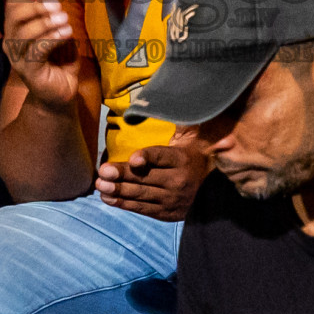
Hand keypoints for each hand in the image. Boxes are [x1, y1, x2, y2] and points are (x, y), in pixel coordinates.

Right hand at [4, 0, 83, 108]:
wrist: (61, 92)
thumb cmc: (59, 60)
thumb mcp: (58, 31)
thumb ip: (51, 12)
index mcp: (16, 29)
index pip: (12, 5)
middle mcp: (11, 41)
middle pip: (14, 15)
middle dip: (38, 8)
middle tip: (59, 9)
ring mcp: (17, 57)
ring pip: (25, 31)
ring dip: (48, 23)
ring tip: (66, 22)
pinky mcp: (28, 70)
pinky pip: (37, 49)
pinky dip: (52, 38)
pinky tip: (66, 33)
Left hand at [94, 132, 210, 220]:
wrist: (213, 185)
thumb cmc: (191, 154)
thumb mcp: (189, 135)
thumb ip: (177, 122)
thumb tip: (162, 99)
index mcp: (183, 158)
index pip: (162, 156)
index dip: (147, 157)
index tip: (133, 158)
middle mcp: (179, 180)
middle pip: (145, 177)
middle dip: (122, 174)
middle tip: (102, 172)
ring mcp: (173, 199)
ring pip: (141, 194)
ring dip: (118, 190)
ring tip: (100, 185)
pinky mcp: (167, 213)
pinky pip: (142, 208)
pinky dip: (124, 204)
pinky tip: (108, 198)